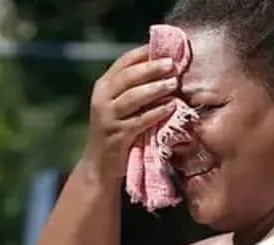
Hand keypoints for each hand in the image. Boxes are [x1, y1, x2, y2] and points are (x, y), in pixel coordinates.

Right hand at [81, 45, 179, 181]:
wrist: (99, 165)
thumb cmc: (116, 131)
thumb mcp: (119, 106)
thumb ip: (134, 87)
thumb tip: (164, 67)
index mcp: (103, 86)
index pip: (124, 62)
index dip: (144, 54)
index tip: (166, 49)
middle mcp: (102, 99)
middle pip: (128, 77)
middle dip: (151, 68)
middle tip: (172, 64)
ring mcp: (108, 118)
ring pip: (132, 97)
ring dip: (155, 89)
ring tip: (173, 83)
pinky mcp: (117, 136)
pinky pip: (139, 121)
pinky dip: (155, 113)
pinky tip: (170, 108)